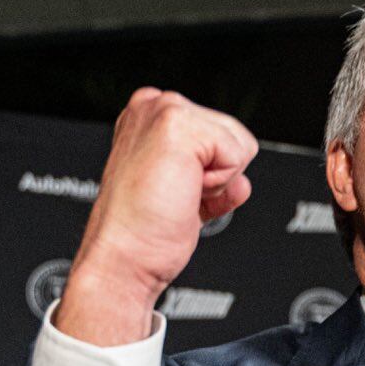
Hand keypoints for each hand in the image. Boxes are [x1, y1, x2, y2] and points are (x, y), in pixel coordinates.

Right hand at [55, 88, 258, 345]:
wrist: (122, 257)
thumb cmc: (140, 234)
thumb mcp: (183, 193)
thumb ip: (211, 177)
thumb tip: (241, 184)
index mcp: (149, 119)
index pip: (219, 136)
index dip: (212, 174)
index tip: (178, 192)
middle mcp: (153, 108)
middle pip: (234, 135)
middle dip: (217, 175)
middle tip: (176, 196)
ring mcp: (163, 112)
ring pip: (238, 143)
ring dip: (218, 181)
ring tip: (177, 194)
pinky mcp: (177, 126)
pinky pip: (236, 155)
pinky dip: (219, 184)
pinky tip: (183, 193)